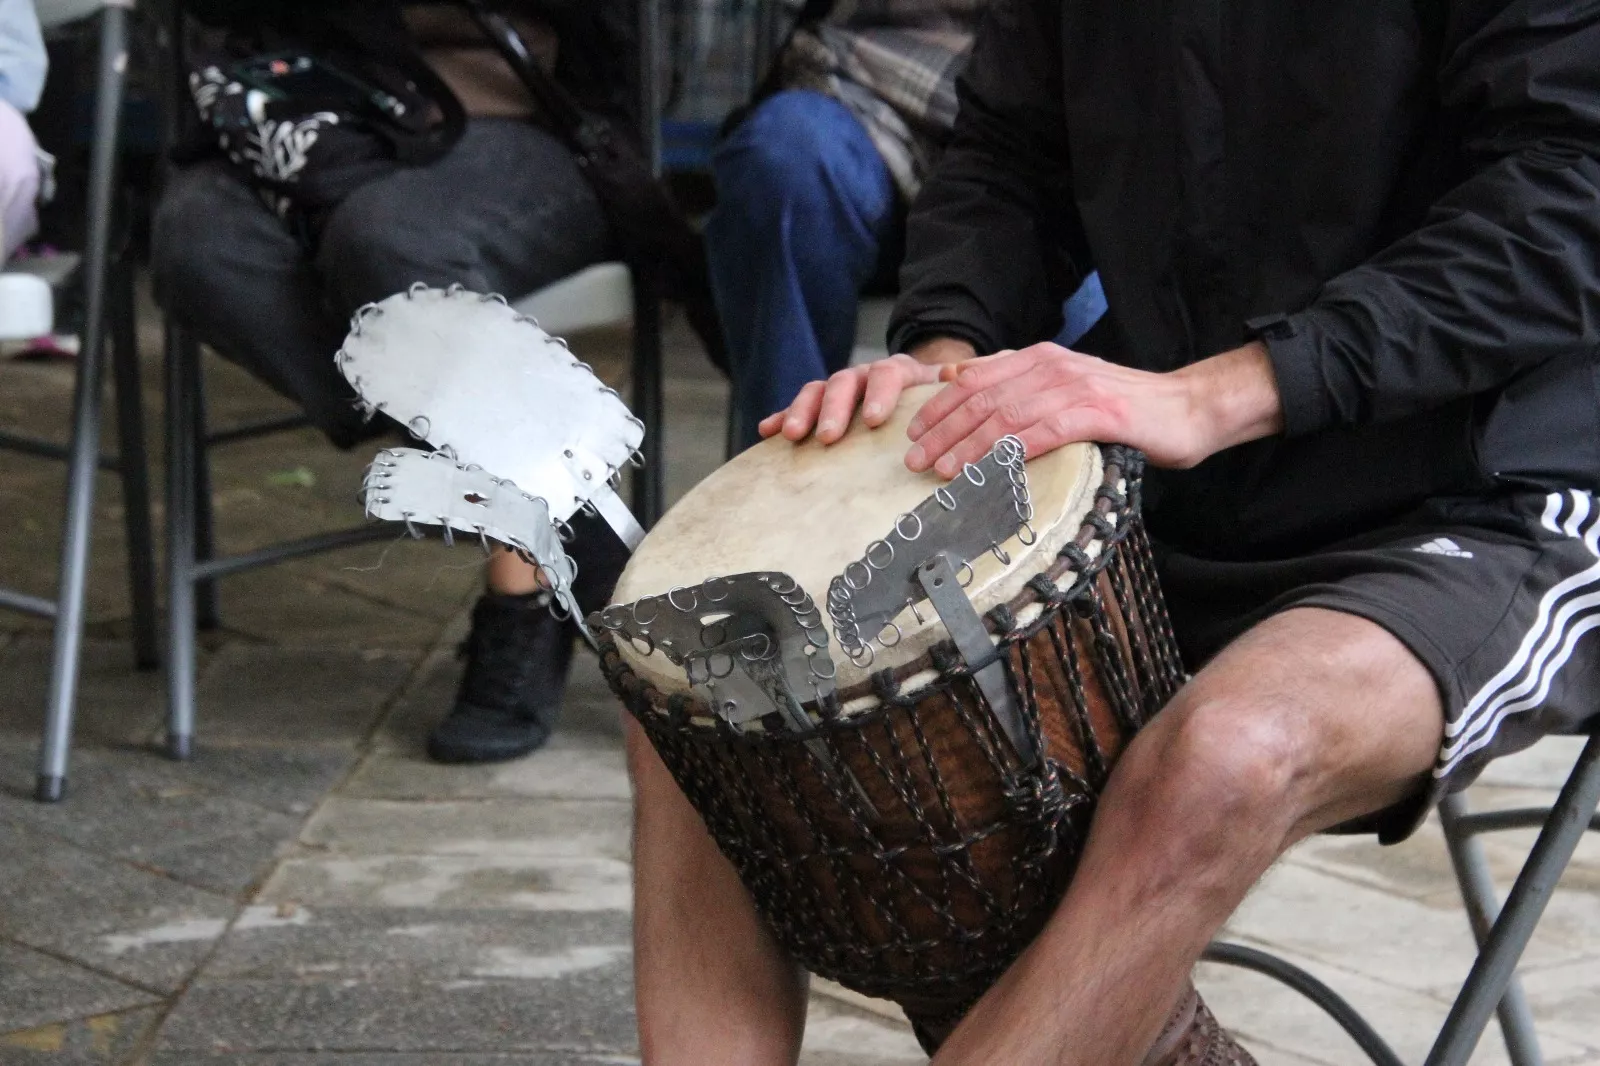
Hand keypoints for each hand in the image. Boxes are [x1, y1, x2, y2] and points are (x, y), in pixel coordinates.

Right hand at [757, 338, 975, 444]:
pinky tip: (766, 430)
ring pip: (817, 391)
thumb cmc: (933, 399)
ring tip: (793, 435)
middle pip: (845, 382)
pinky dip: (783, 416)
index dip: (880, 395)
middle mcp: (864, 375)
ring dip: (803, 411)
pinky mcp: (821, 405)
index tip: (874, 420)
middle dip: (834, 409)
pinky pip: (798, 407)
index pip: (888, 374)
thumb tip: (955, 375)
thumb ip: (950, 386)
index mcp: (898, 371)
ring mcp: (840, 389)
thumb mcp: (946, 392)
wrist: (918, 388)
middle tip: (827, 436)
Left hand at [905, 341, 1283, 475]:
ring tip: (940, 471)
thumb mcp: (1065, 388)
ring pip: (1005, 415)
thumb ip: (1018, 383)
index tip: (912, 434)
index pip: (975, 380)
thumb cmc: (1125, 409)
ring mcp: (1075, 388)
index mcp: (1040, 359)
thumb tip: (959, 379)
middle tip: (913, 460)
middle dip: (942, 431)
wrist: (1190, 409)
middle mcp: (1052, 367)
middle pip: (981, 398)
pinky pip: (1042, 433)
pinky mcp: (1097, 414)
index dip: (939, 408)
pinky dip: (1010, 452)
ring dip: (967, 445)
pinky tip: (988, 471)